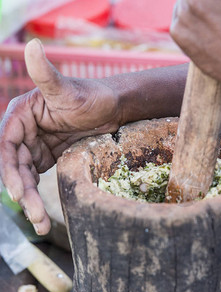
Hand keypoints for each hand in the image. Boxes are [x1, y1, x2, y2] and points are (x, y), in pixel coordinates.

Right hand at [0, 39, 121, 234]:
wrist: (115, 108)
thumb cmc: (91, 95)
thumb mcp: (66, 88)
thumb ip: (46, 73)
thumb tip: (33, 45)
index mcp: (20, 115)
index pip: (6, 146)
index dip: (9, 169)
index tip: (17, 191)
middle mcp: (24, 130)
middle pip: (15, 166)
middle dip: (22, 192)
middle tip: (35, 216)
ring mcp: (35, 145)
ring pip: (25, 176)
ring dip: (29, 200)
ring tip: (41, 223)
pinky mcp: (48, 156)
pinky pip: (38, 178)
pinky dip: (39, 195)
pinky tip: (43, 214)